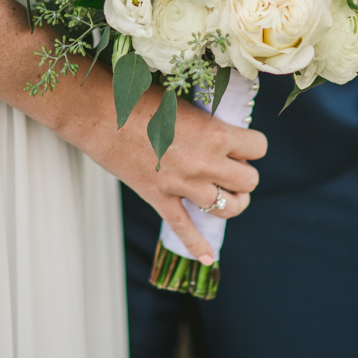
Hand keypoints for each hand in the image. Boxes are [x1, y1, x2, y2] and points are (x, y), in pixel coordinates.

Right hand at [61, 63, 267, 264]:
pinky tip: (208, 258)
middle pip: (249, 182)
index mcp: (215, 133)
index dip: (252, 147)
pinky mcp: (160, 198)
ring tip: (227, 196)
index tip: (242, 145)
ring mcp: (183, 184)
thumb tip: (221, 130)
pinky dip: (198, 246)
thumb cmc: (140, 99)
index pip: (258, 148)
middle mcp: (205, 163)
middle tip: (232, 168)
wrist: (99, 114)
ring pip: (227, 208)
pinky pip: (185, 229)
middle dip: (244, 176)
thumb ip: (206, 120)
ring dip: (232, 203)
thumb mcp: (183, 102)